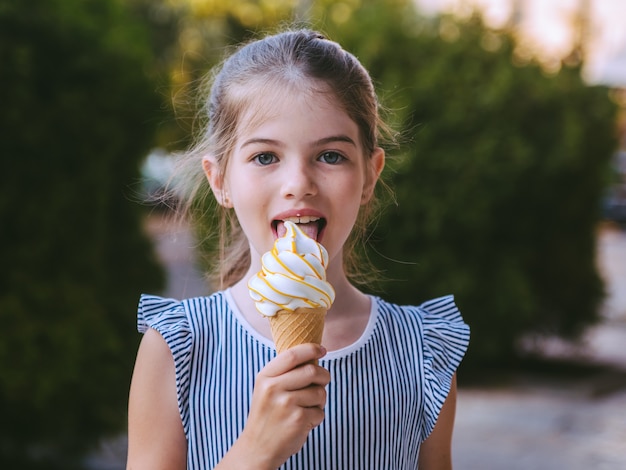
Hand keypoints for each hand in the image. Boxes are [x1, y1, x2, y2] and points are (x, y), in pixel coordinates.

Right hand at [218, 343, 329, 468]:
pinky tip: (304, 422)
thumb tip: (313, 357)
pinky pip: (320, 411)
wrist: (257, 448)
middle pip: (312, 371)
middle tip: (323, 381)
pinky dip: (317, 417)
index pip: (292, 355)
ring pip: (320, 392)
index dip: (310, 349)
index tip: (322, 350)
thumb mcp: (266, 389)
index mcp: (265, 377)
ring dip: (320, 400)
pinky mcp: (298, 420)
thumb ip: (284, 373)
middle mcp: (274, 388)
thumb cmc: (267, 415)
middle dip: (324, 375)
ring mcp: (286, 404)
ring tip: (307, 408)